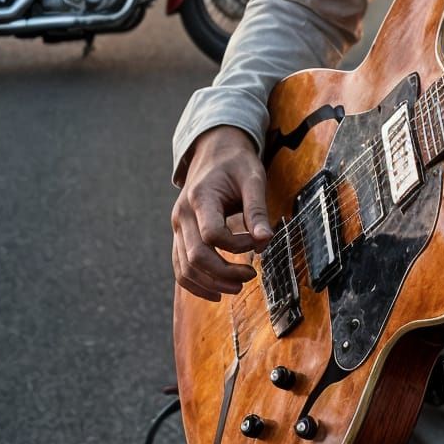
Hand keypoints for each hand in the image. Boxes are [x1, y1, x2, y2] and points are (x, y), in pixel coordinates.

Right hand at [171, 125, 272, 300]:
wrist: (214, 152)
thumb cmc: (236, 164)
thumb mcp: (253, 178)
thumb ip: (257, 209)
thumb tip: (265, 241)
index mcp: (200, 197)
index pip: (212, 234)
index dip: (237, 244)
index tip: (258, 241)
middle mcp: (182, 215)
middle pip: (196, 256)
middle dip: (224, 272)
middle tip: (250, 276)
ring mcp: (178, 227)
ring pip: (185, 267)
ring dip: (211, 283)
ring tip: (238, 286)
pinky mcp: (179, 235)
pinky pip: (180, 267)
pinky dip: (196, 284)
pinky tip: (217, 291)